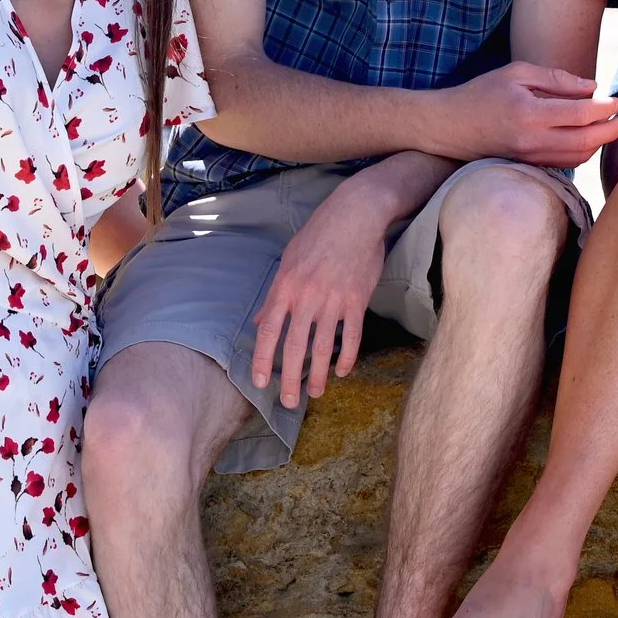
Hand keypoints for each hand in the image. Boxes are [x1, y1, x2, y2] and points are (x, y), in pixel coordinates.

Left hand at [251, 178, 393, 408]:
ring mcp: (334, 299)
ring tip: (314, 393)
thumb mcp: (289, 259)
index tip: (259, 382)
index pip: (269, 331)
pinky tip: (342, 371)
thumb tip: (263, 321)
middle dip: (289, 378)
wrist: (356, 215)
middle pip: (295, 346)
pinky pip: (352, 335)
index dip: (262, 360)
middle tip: (288, 402)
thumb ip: (276, 295)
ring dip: (317, 374)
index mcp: (285, 286)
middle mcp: (307, 296)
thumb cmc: (320, 233)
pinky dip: (347, 356)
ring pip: (323, 346)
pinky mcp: (358, 299)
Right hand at [438, 61, 617, 166]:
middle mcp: (532, 140)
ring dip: (600, 143)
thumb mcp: (517, 72)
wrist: (450, 126)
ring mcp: (530, 157)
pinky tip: (589, 138)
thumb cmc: (482, 93)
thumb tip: (592, 87)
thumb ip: (557, 78)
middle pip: (586, 142)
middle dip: (611, 131)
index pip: (581, 115)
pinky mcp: (529, 165)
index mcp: (530, 113)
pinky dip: (583, 152)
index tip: (617, 100)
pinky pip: (565, 163)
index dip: (605, 108)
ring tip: (610, 127)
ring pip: (578, 157)